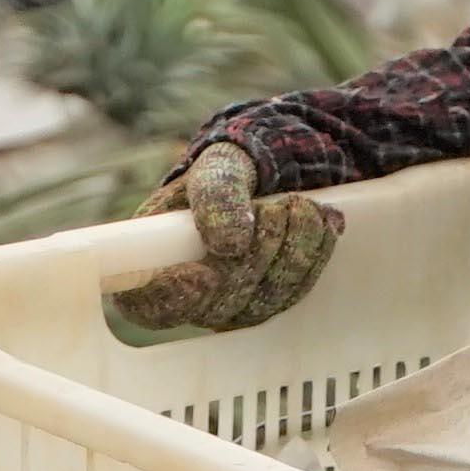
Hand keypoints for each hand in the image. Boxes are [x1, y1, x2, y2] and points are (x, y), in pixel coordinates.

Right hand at [110, 138, 336, 336]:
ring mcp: (229, 303)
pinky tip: (326, 224)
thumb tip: (229, 246)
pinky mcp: (266, 301)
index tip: (202, 274)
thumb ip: (216, 195)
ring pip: (261, 303)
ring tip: (304, 207)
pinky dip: (312, 258)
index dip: (166, 299)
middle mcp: (189, 291)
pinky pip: (291, 296)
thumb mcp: (218, 167)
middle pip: (218, 304)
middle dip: (257, 253)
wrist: (272, 171)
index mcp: (156, 257)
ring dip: (291, 253)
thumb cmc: (229, 169)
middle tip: (279, 208)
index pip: (143, 303)